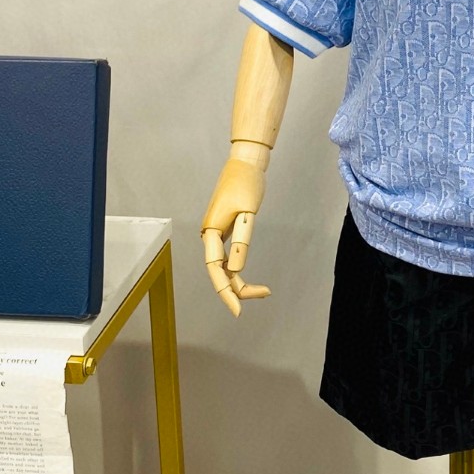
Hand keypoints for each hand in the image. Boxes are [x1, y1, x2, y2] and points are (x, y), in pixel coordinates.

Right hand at [201, 156, 270, 316]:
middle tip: (263, 295)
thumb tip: (236, 268)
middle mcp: (210, 235)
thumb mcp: (247, 212)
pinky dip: (239, 269)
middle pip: (220, 272)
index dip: (226, 292)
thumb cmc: (246, 184)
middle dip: (237, 290)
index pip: (216, 270)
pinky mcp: (225, 230)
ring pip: (225, 266)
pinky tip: (248, 278)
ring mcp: (216, 234)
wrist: (245, 163)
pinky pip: (229, 256)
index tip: (238, 310)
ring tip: (263, 290)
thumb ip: (241, 240)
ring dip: (239, 281)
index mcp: (211, 232)